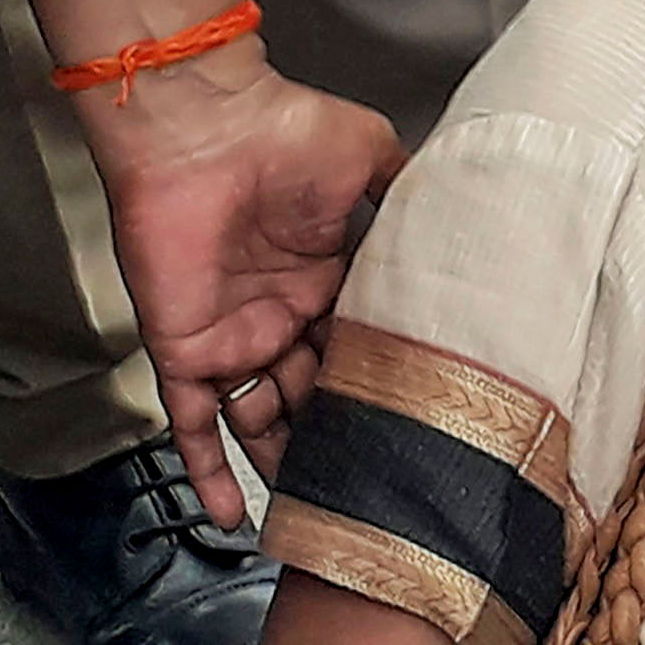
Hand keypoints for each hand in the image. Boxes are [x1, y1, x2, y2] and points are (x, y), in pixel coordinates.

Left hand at [81, 61, 409, 522]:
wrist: (203, 126)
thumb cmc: (279, 128)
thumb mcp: (367, 153)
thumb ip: (406, 189)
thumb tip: (457, 207)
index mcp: (322, 277)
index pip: (356, 347)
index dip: (381, 384)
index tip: (416, 422)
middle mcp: (279, 314)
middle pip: (314, 395)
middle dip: (340, 436)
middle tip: (375, 481)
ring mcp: (233, 338)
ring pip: (263, 421)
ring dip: (288, 465)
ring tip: (323, 512)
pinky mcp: (187, 352)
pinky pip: (195, 425)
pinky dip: (210, 472)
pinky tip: (234, 517)